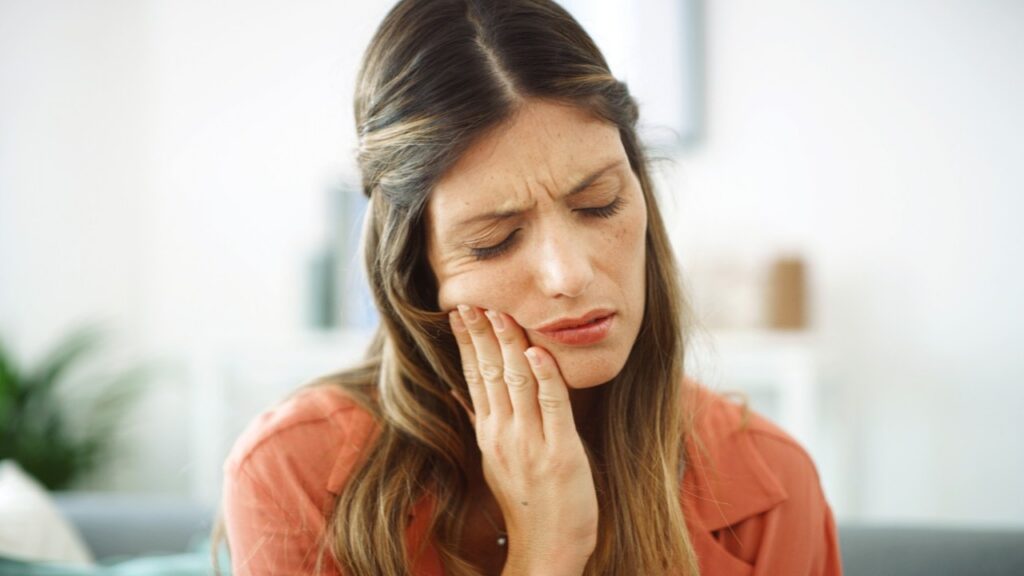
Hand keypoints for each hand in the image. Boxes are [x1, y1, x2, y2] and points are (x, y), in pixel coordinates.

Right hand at [449, 305, 597, 572]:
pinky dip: (545, 376)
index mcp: (489, 432)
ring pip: (517, 381)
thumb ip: (484, 421)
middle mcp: (503, 434)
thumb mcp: (496, 459)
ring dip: (509, 344)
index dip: (467, 342)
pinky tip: (537, 351)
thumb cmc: (528, 503)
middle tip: (472, 300)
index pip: (473, 377)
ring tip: (500, 313)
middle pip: (489, 373)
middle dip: (480, 333)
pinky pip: (552, 407)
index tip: (458, 311)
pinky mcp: (560, 452)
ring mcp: (530, 443)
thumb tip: (462, 390)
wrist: (546, 550)